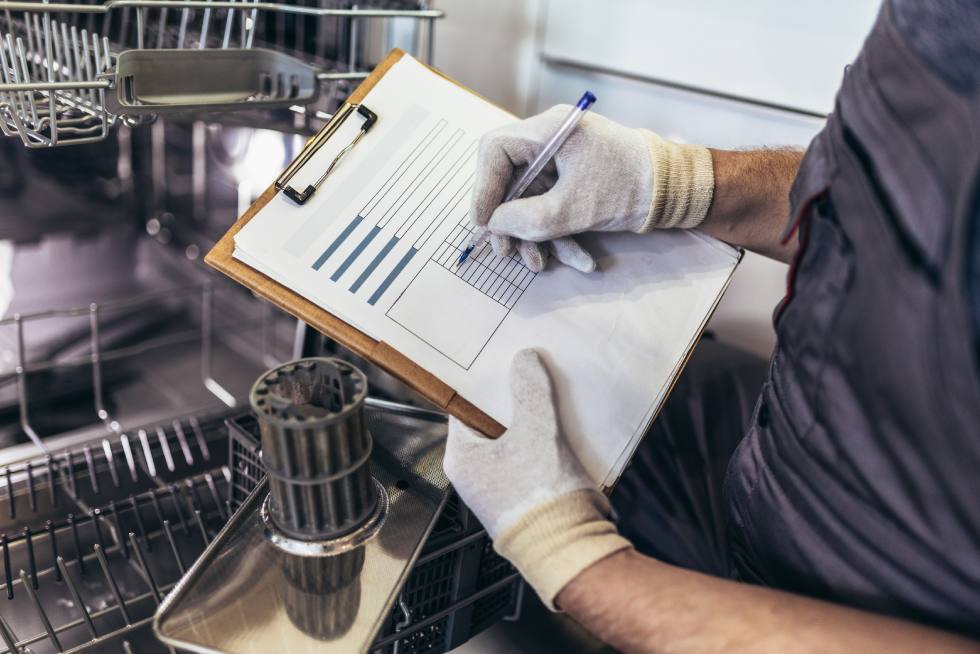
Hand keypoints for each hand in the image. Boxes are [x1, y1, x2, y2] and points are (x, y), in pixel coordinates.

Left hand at [443, 349, 630, 608]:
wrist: (570, 550)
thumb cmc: (541, 496)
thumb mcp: (537, 429)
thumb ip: (530, 389)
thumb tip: (524, 360)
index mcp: (462, 459)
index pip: (464, 409)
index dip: (484, 386)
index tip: (502, 366)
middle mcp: (473, 478)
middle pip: (492, 425)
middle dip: (513, 404)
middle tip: (530, 378)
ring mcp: (498, 493)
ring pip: (513, 444)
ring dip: (531, 425)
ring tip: (550, 401)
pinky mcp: (522, 503)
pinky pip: (529, 463)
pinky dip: (542, 447)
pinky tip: (563, 433)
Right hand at [469, 105, 714, 271]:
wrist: (680, 192)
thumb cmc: (631, 188)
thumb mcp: (571, 209)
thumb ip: (525, 219)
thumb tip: (493, 225)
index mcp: (550, 130)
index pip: (495, 150)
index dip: (483, 188)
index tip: (484, 223)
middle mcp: (553, 140)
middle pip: (510, 179)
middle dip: (509, 221)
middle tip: (506, 252)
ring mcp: (565, 160)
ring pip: (532, 199)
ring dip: (535, 236)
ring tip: (538, 265)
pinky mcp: (578, 180)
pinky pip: (554, 206)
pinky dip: (560, 234)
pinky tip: (578, 260)